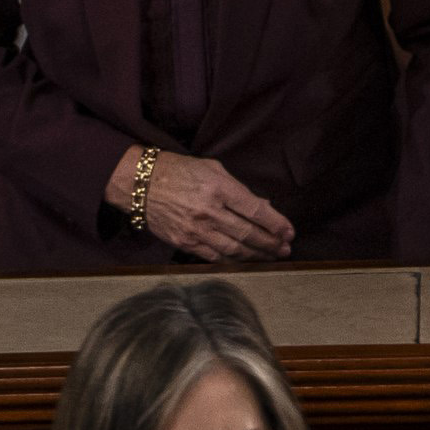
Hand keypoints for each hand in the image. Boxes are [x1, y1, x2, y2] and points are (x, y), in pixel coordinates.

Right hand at [116, 148, 295, 265]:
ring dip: (256, 255)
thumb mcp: (212, 168)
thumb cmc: (179, 170)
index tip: (289, 231)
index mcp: (218, 187)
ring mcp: (196, 230)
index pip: (255, 209)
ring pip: (234, 249)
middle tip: (286, 248)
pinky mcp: (185, 243)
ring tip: (272, 256)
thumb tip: (262, 206)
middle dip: (271, 243)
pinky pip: (214, 257)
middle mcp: (209, 211)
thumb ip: (238, 188)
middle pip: (248, 233)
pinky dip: (233, 260)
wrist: (141, 184)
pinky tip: (246, 261)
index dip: (275, 223)